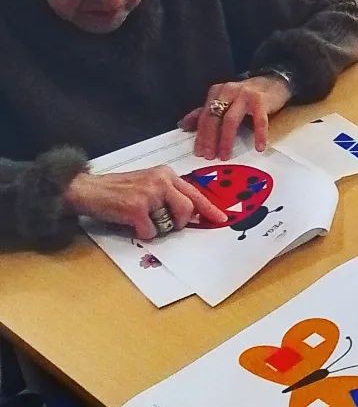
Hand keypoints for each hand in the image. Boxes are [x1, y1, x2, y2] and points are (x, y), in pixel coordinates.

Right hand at [63, 168, 227, 240]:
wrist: (87, 189)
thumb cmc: (118, 190)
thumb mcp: (148, 184)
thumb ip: (170, 194)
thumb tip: (192, 214)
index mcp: (166, 174)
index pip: (195, 193)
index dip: (210, 208)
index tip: (222, 219)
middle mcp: (161, 180)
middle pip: (188, 209)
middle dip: (181, 223)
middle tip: (167, 224)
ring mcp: (150, 194)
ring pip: (170, 223)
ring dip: (158, 228)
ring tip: (142, 218)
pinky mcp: (137, 208)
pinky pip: (151, 232)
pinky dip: (142, 233)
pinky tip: (130, 222)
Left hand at [179, 75, 291, 159]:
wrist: (274, 82)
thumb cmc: (248, 95)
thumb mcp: (224, 100)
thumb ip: (205, 112)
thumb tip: (183, 125)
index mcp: (217, 92)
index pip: (204, 116)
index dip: (200, 135)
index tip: (199, 152)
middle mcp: (228, 91)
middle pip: (214, 118)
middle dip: (210, 139)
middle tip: (209, 155)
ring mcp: (245, 96)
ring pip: (231, 120)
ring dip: (226, 140)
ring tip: (225, 155)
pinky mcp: (261, 101)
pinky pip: (259, 121)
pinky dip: (259, 135)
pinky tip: (258, 147)